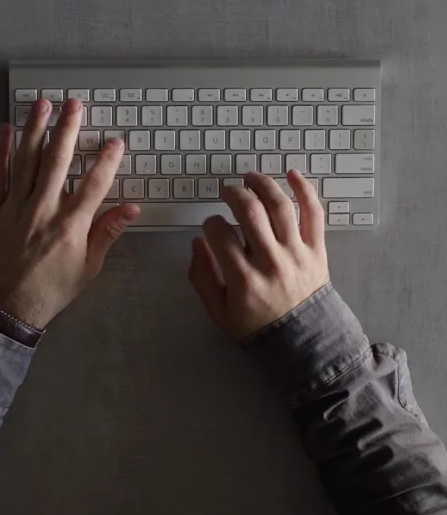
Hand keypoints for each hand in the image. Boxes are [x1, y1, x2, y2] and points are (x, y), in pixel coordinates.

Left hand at [0, 98, 140, 328]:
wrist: (10, 307)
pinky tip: (6, 130)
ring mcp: (15, 208)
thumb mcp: (88, 266)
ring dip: (35, 129)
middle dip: (67, 129)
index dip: (107, 160)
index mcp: (70, 225)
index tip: (116, 141)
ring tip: (43, 105)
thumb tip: (131, 209)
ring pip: (26, 160)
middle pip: (57, 160)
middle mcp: (43, 210)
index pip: (94, 183)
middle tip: (74, 105)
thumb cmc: (53, 288)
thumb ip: (108, 232)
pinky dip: (0, 151)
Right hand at [189, 170, 329, 339]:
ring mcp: (296, 253)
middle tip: (227, 191)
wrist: (303, 340)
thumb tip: (197, 242)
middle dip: (233, 194)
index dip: (210, 222)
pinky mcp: (317, 249)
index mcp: (243, 278)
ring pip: (280, 207)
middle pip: (250, 212)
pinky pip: (314, 213)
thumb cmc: (256, 325)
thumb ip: (202, 276)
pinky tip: (292, 174)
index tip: (211, 224)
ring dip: (263, 185)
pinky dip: (305, 190)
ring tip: (251, 177)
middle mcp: (270, 261)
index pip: (220, 233)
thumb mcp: (218, 311)